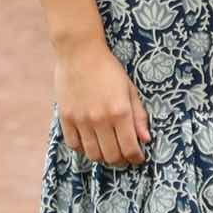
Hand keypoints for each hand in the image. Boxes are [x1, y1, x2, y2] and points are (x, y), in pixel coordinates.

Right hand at [53, 40, 151, 164]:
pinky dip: (83, 148)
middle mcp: (100, 119)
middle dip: (121, 160)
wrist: (79, 52)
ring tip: (107, 148)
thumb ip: (138, 116)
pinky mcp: (66, 118)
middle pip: (111, 156)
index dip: (136, 158)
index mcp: (120, 112)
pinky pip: (74, 145)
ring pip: (92, 154)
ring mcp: (81, 120)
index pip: (129, 148)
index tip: (137, 157)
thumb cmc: (108, 69)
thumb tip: (145, 139)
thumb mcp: (130, 89)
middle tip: (123, 154)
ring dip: (102, 156)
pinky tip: (90, 141)